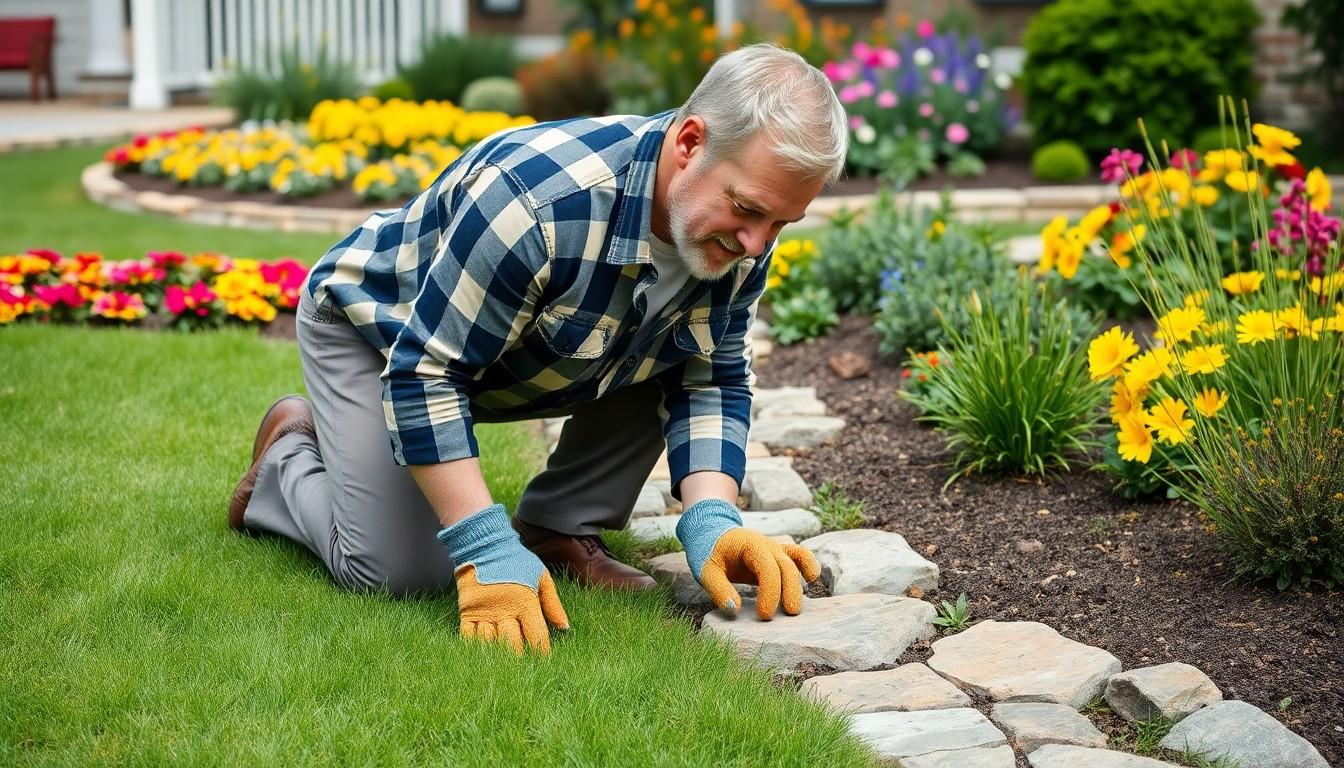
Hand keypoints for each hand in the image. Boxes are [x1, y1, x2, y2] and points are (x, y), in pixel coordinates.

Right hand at [436, 504, 569, 653]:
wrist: (485, 547)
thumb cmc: (517, 561)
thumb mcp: (541, 577)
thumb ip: (553, 604)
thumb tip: (565, 628)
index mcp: (525, 602)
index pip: (536, 635)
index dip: (541, 651)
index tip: (544, 662)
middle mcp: (504, 611)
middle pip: (512, 644)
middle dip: (520, 658)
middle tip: (524, 671)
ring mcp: (484, 613)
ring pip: (490, 643)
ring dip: (497, 656)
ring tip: (503, 667)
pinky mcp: (467, 612)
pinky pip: (469, 636)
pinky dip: (475, 648)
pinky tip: (481, 657)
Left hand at [676, 498, 820, 619]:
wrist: (710, 532)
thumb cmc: (707, 552)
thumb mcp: (706, 571)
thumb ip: (718, 590)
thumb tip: (734, 610)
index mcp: (750, 545)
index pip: (768, 569)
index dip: (770, 593)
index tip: (764, 616)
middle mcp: (767, 544)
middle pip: (786, 566)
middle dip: (790, 591)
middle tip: (788, 616)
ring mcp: (775, 547)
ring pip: (797, 559)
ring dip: (800, 581)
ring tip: (797, 606)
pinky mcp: (778, 554)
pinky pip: (799, 555)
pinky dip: (808, 564)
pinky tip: (811, 578)